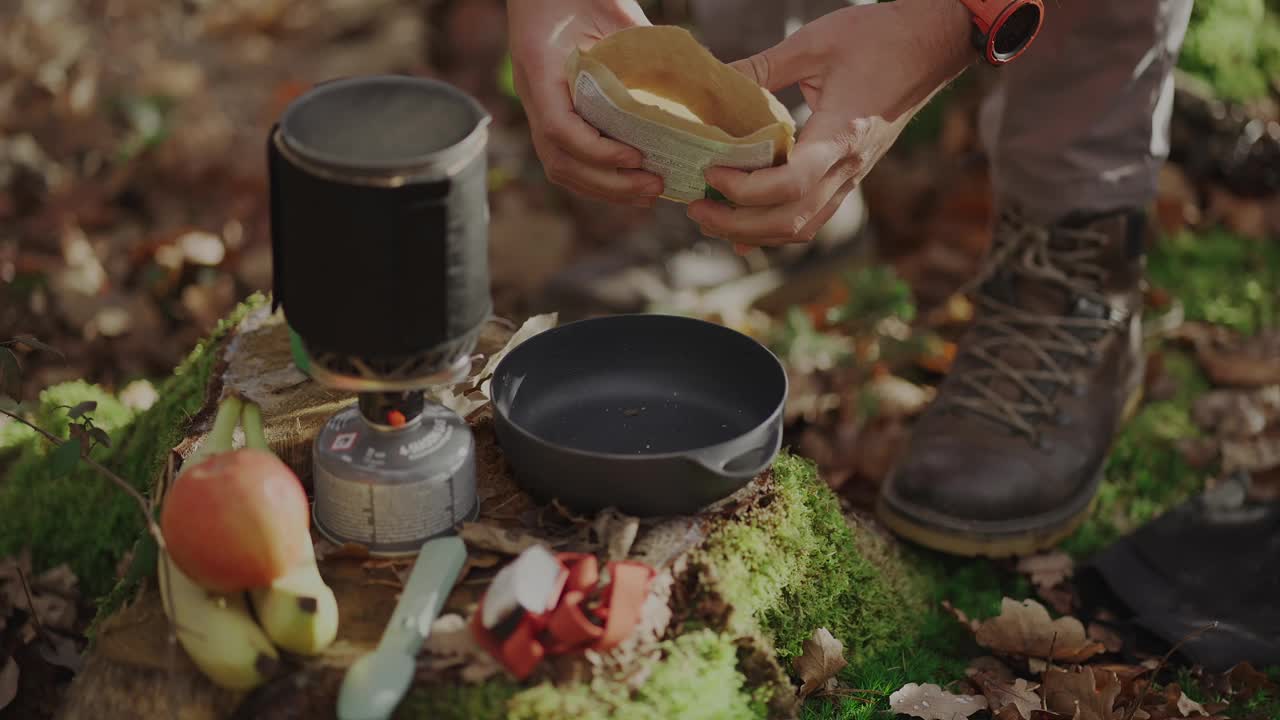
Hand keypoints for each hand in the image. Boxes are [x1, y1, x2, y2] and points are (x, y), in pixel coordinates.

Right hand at [507, 0, 664, 207]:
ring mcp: (538, 108)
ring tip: (648, 193)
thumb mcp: (613, 14)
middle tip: (654, 186)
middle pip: (560, 161)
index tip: (635, 156)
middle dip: (609, 183)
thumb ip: (637, 51)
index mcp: (541, 67)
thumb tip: (691, 87)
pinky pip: (568, 160)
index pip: (559, 128)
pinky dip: (599, 180)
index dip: (597, 151)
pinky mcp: (552, 116)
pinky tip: (630, 187)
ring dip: (606, 190)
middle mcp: (532, 94)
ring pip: (561, 168)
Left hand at [686, 0, 974, 246]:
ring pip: (801, 227)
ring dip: (754, 232)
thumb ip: (761, 69)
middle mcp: (849, 166)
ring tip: (712, 217)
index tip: (712, 172)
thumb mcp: (814, 44)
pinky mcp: (850, 176)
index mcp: (841, 134)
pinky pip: (812, 217)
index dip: (745, 190)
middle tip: (696, 208)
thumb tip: (712, 81)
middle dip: (738, 223)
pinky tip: (744, 232)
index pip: (791, 184)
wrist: (932, 43)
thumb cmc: (878, 37)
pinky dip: (775, 229)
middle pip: (790, 219)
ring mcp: (852, 176)